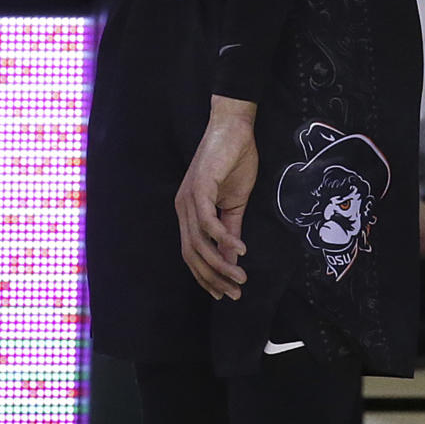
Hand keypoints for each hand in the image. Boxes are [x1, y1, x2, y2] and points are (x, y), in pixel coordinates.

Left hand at [175, 97, 257, 299]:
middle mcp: (183, 207)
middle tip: (235, 293)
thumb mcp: (235, 204)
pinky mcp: (199, 186)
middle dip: (213, 278)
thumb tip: (231, 260)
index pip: (192, 253)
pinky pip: (207, 220)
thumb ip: (231, 231)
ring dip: (220, 265)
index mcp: (188, 212)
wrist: (234, 129)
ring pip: (199, 242)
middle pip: (192, 254)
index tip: (224, 294)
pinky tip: (240, 251)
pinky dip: (222, 239)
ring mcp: (188, 197)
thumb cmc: (234, 163)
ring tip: (241, 278)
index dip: (206, 276)